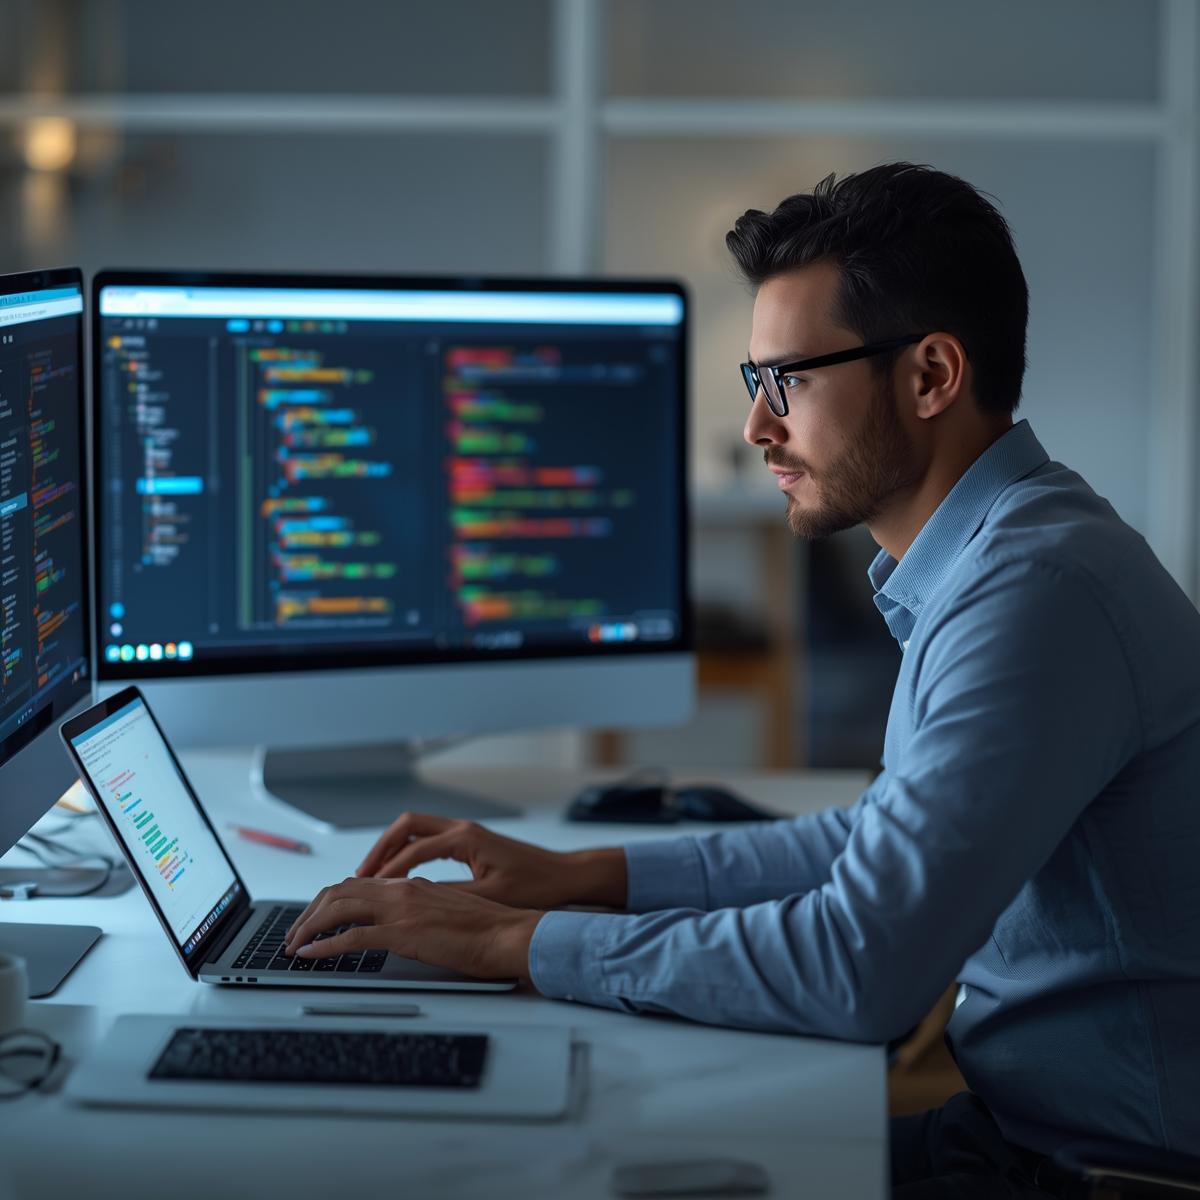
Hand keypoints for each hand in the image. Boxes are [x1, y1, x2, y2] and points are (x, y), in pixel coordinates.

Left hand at [283, 876, 540, 979]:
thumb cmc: (488, 928)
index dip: (330, 899)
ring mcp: (401, 909)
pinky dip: (324, 945)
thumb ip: (421, 908)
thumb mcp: (448, 910)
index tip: (316, 917)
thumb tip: (403, 921)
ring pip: (338, 907)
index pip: (358, 883)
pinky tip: (310, 954)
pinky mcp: (403, 933)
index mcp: (413, 884)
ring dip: (309, 926)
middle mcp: (403, 889)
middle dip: (309, 911)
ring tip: (294, 944)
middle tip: (294, 932)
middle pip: (340, 891)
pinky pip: (351, 937)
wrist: (509, 934)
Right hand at [353, 812, 626, 909]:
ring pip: (415, 830)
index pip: (411, 850)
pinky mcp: (471, 842)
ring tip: (370, 876)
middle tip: (358, 875)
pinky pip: (428, 839)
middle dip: (378, 849)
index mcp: (465, 838)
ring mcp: (466, 833)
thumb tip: (412, 904)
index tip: (365, 889)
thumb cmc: (536, 886)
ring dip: (390, 849)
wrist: (566, 876)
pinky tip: (399, 875)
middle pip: (405, 827)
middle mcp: (462, 830)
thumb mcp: (490, 897)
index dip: (385, 871)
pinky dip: (407, 852)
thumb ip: (449, 897)